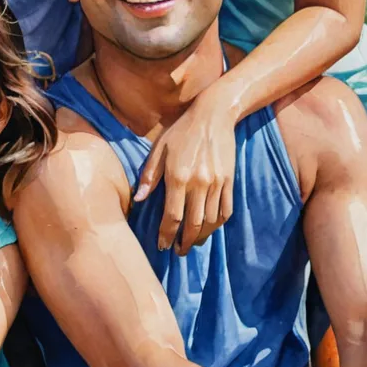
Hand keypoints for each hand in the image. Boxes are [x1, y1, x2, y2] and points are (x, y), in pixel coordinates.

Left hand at [136, 85, 236, 254]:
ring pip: (210, 221)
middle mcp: (199, 184)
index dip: (166, 234)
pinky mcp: (229, 181)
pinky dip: (217, 224)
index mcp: (178, 177)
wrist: (214, 115)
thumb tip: (138, 200)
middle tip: (178, 251)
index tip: (162, 245)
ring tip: (192, 242)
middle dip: (184, 243)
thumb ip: (149, 176)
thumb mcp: (159, 149)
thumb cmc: (181, 130)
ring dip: (201, 236)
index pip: (172, 216)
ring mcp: (217, 183)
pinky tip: (209, 227)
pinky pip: (225, 210)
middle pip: (193, 224)